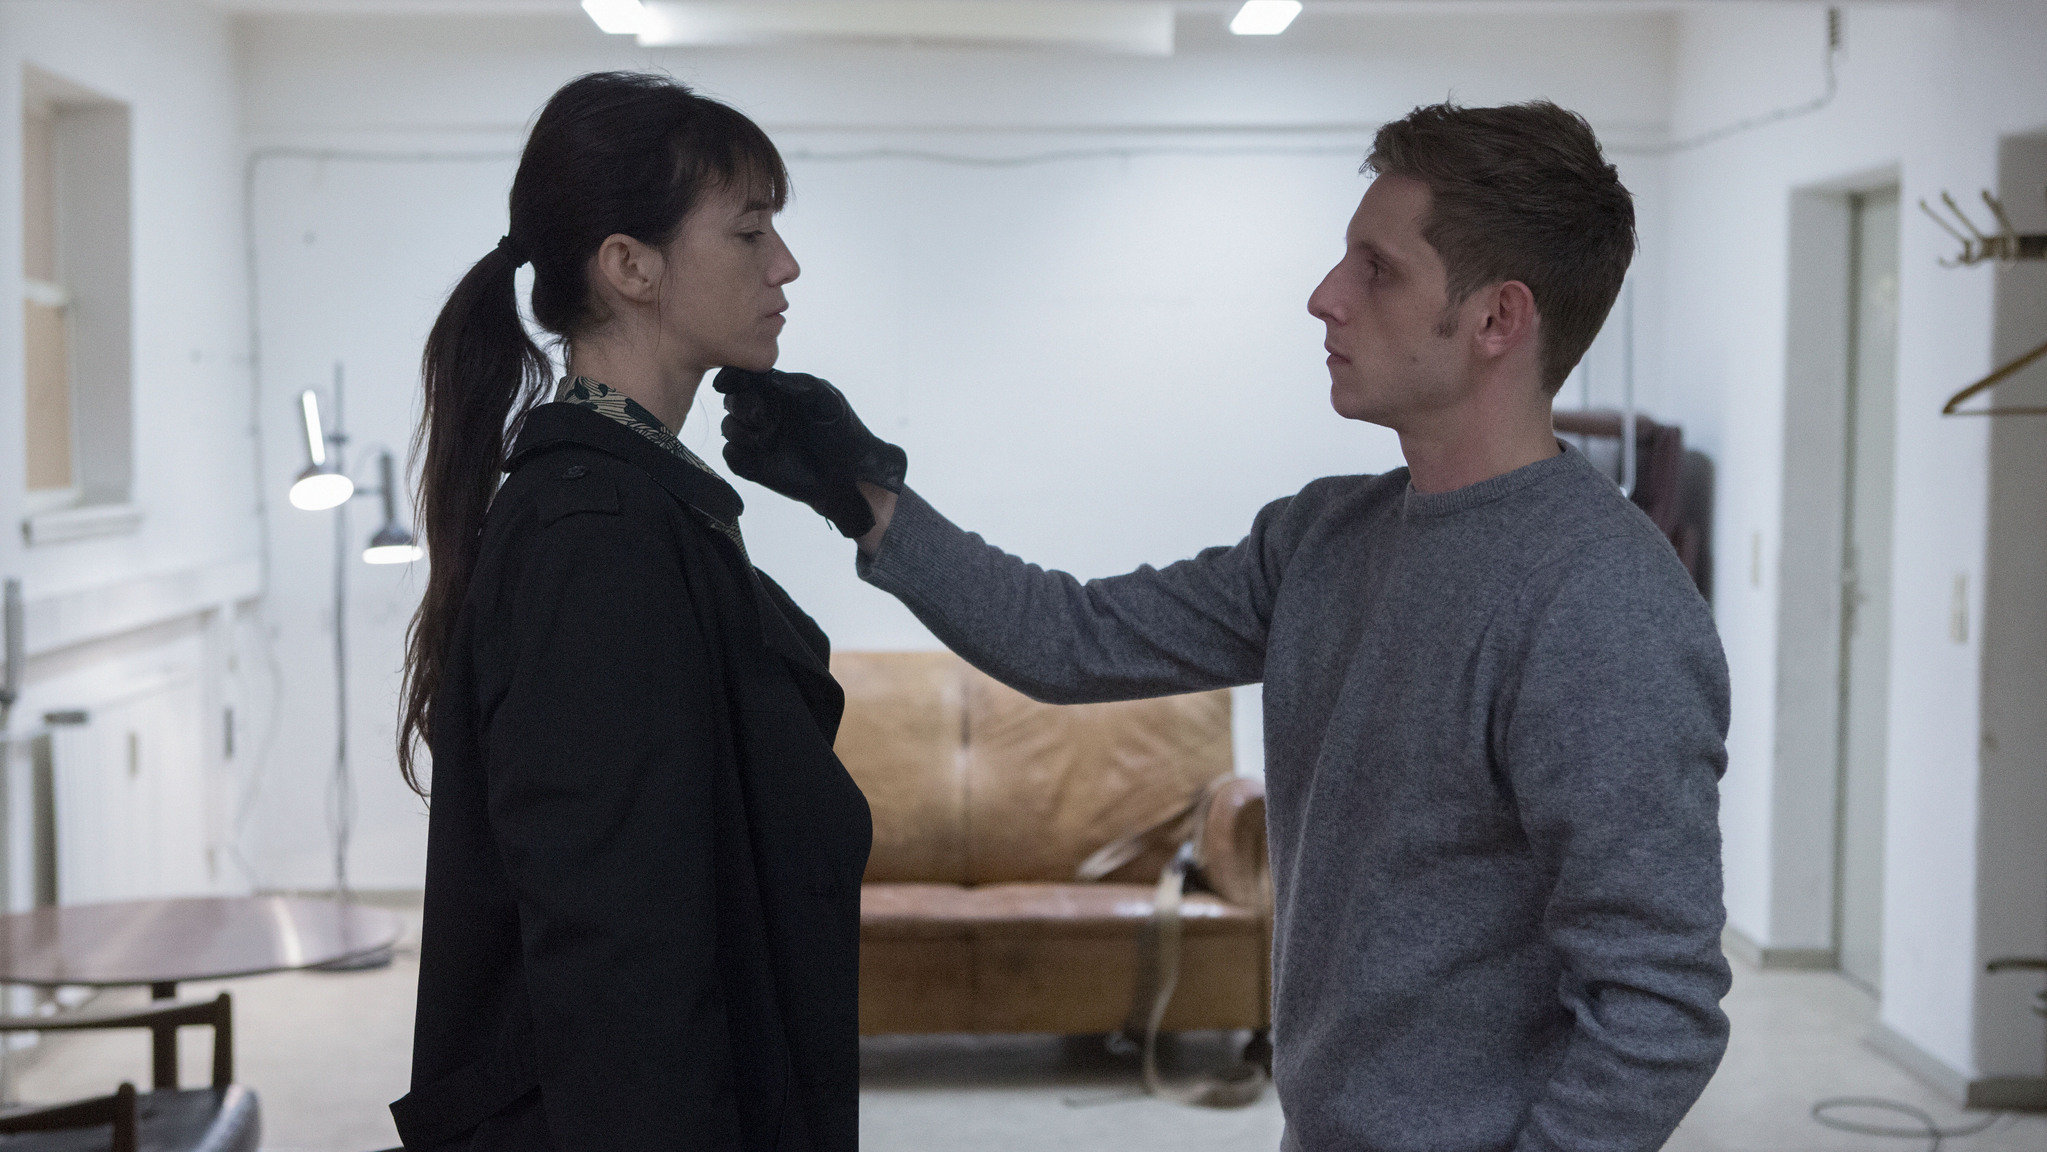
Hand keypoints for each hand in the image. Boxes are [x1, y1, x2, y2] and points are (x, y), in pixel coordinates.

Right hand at [713, 367, 906, 538]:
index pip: (745, 377)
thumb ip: (801, 384)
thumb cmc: (842, 430)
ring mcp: (757, 439)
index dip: (730, 377)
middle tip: (762, 417)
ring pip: (728, 428)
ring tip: (770, 439)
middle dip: (741, 406)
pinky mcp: (754, 465)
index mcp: (777, 391)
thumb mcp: (828, 400)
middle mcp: (763, 412)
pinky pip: (730, 456)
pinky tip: (760, 456)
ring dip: (741, 431)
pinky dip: (737, 454)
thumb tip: (769, 378)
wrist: (849, 473)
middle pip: (732, 400)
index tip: (725, 383)